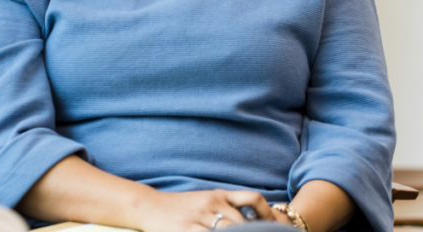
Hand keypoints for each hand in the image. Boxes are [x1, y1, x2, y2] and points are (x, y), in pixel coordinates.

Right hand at [133, 189, 286, 231]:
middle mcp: (212, 204)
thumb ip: (224, 206)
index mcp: (219, 195)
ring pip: (229, 230)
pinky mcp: (188, 230)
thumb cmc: (178, 206)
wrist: (150, 206)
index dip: (266, 213)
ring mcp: (200, 218)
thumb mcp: (204, 199)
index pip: (252, 199)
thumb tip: (245, 218)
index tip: (272, 225)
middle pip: (243, 221)